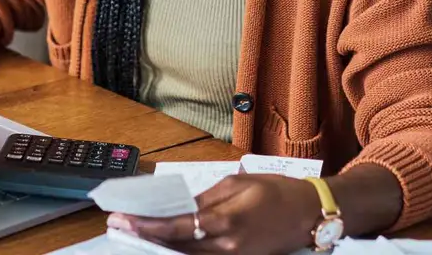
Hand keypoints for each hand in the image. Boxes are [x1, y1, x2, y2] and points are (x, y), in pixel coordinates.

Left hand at [107, 175, 321, 253]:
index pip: (177, 227)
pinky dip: (184, 252)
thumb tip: (179, 206)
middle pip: (177, 247)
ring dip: (161, 247)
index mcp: (226, 221)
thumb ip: (205, 198)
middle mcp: (227, 246)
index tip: (124, 220)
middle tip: (119, 227)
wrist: (312, 213)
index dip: (147, 226)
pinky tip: (168, 244)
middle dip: (146, 237)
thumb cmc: (278, 192)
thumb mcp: (238, 185)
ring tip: (137, 234)